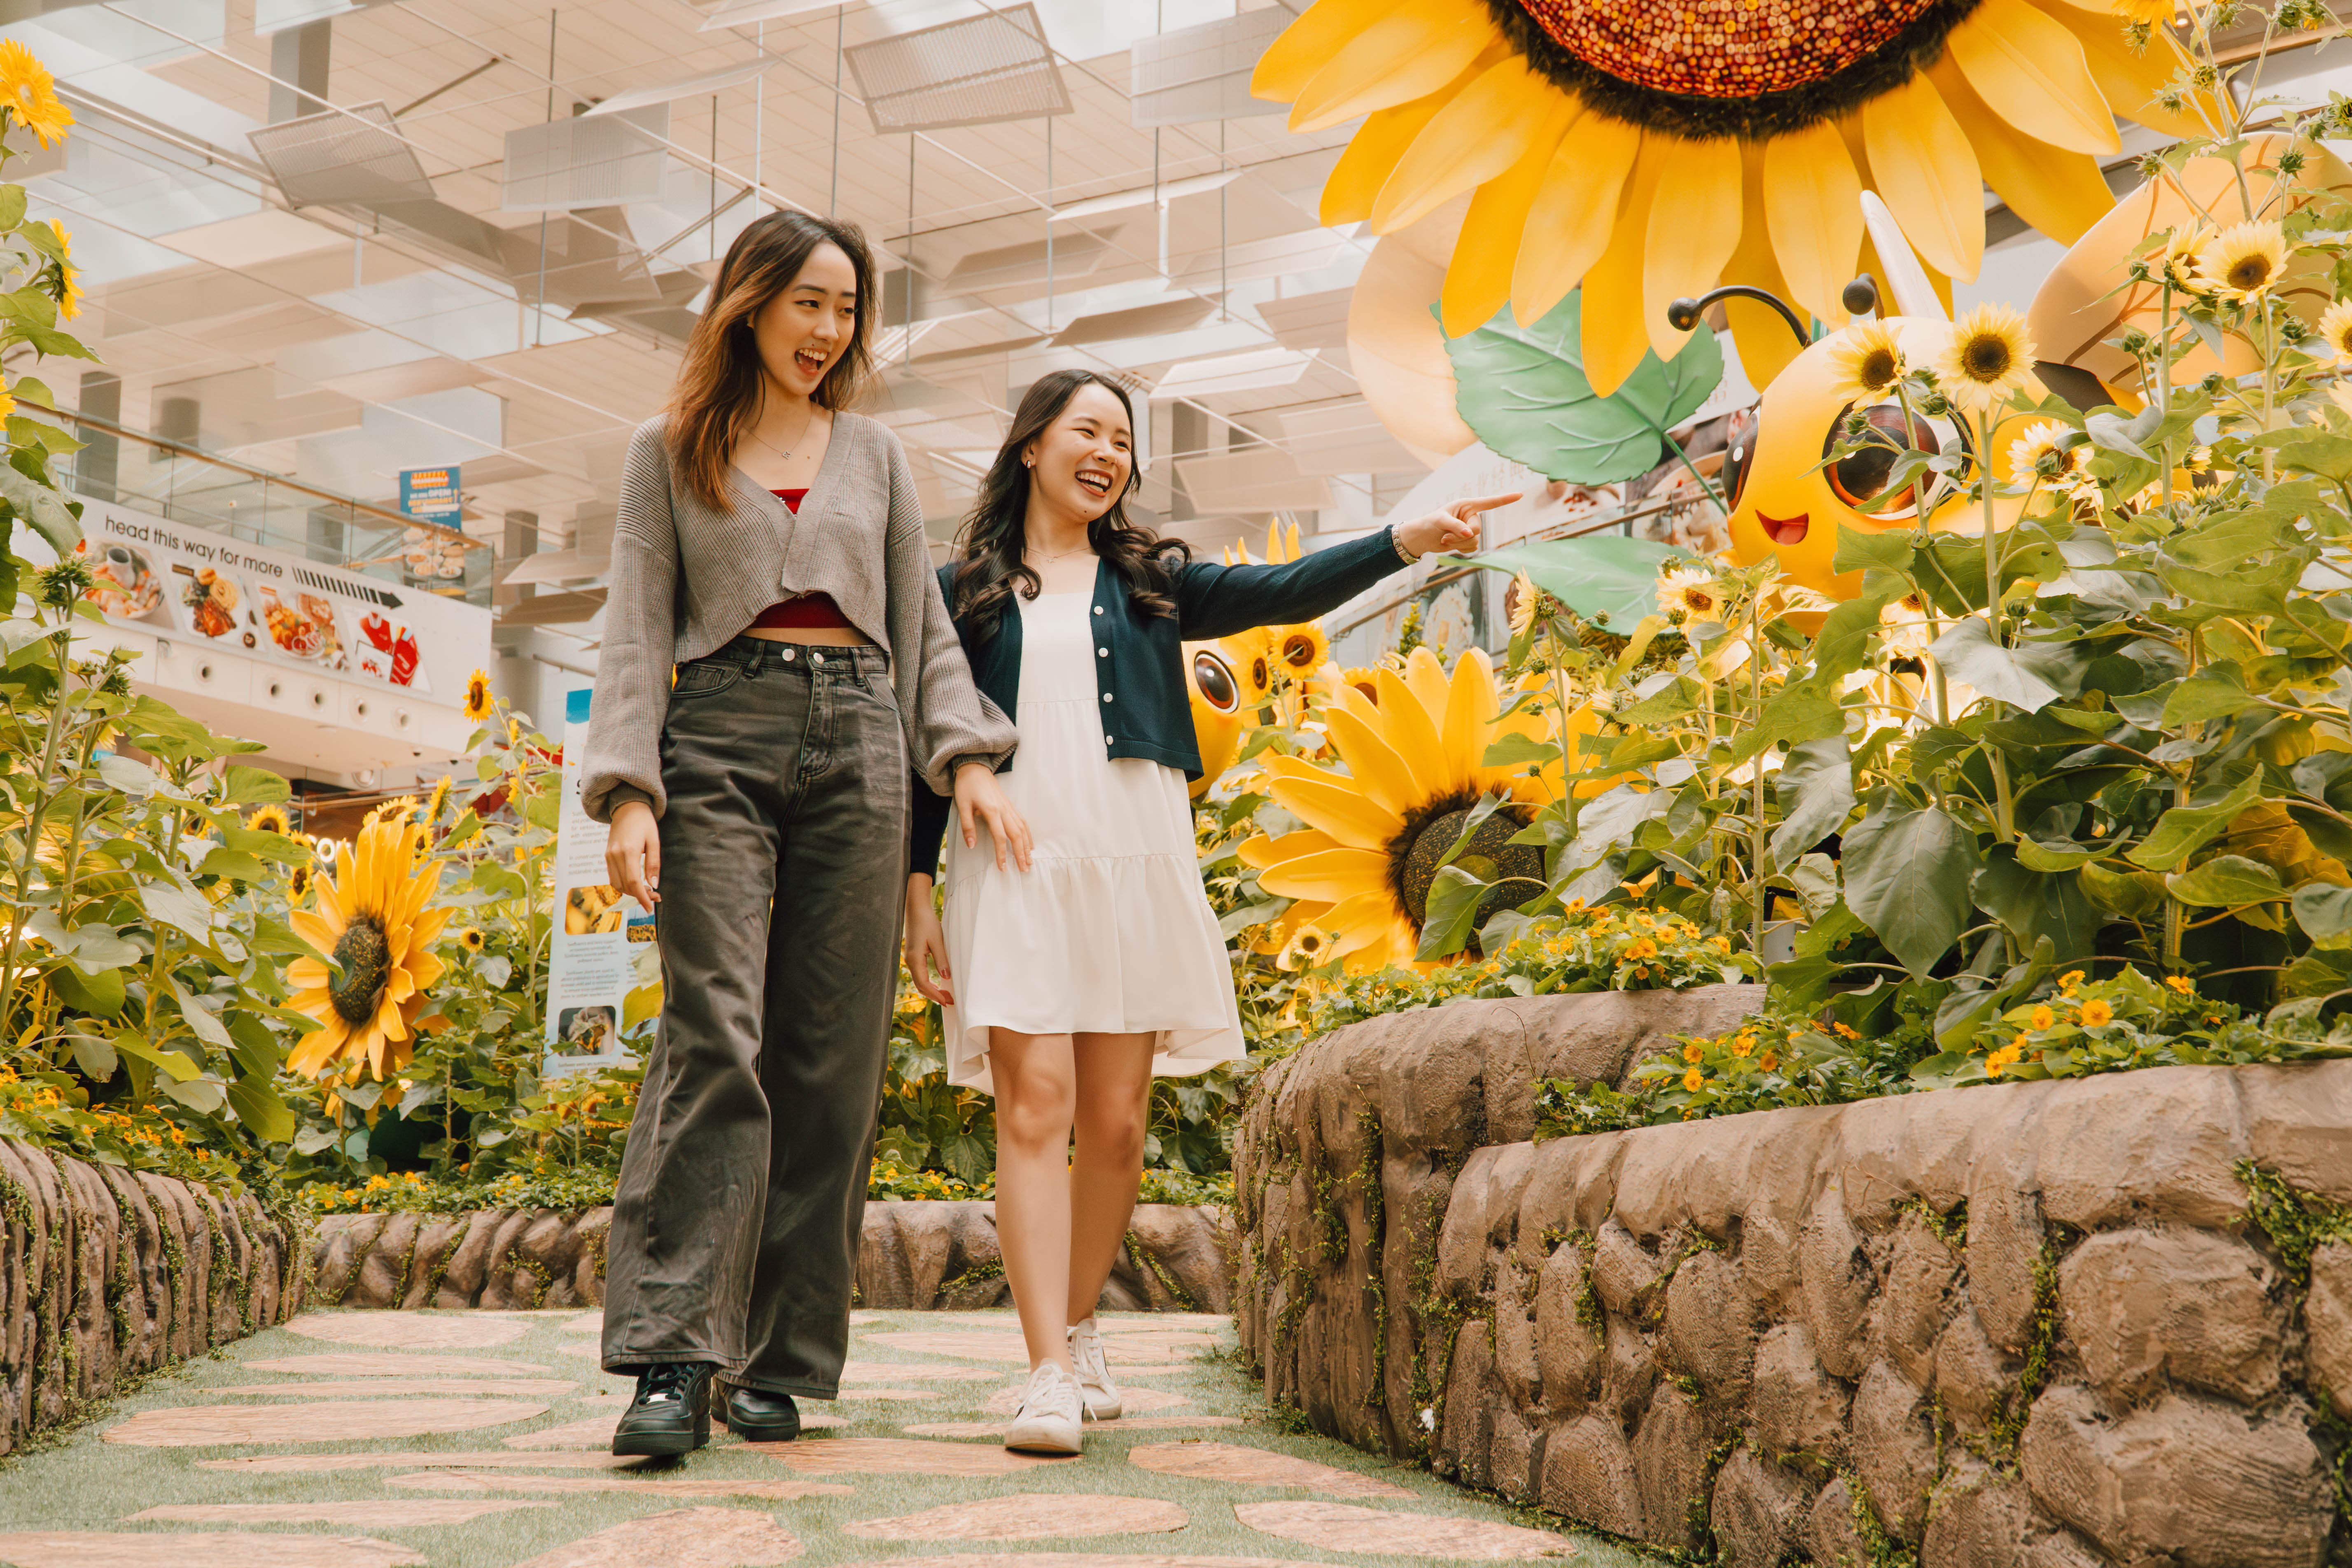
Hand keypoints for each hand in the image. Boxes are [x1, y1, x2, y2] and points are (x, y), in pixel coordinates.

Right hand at [605, 800, 659, 910]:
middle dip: (639, 896)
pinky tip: (636, 884)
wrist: (626, 807)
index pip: (633, 882)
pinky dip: (623, 884)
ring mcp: (608, 855)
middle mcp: (615, 855)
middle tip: (655, 898)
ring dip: (631, 891)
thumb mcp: (654, 841)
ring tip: (647, 891)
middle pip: (624, 885)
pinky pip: (613, 876)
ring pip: (617, 884)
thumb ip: (654, 863)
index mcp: (628, 850)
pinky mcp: (606, 855)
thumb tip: (654, 885)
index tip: (650, 908)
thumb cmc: (644, 822)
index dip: (642, 897)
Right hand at [904, 875, 953, 1005]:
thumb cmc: (927, 922)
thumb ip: (941, 959)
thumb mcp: (937, 940)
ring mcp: (910, 959)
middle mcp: (910, 961)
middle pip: (920, 986)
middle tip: (950, 1001)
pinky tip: (938, 984)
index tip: (947, 1001)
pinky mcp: (913, 956)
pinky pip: (920, 975)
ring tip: (946, 995)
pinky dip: (929, 983)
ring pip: (920, 981)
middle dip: (935, 996)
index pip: (924, 984)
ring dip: (932, 990)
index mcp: (915, 959)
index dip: (935, 995)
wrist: (916, 909)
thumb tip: (946, 976)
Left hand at [954, 761, 1032, 871]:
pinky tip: (1030, 844)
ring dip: (1027, 846)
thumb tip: (972, 846)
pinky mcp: (1010, 805)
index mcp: (992, 811)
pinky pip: (1023, 821)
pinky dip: (1028, 834)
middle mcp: (1004, 810)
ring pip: (1023, 829)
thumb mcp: (962, 806)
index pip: (1000, 837)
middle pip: (1016, 835)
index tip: (1003, 868)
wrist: (974, 768)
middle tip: (1024, 869)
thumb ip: (968, 827)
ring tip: (1030, 860)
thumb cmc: (966, 787)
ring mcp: (1009, 807)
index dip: (1002, 854)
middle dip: (1021, 854)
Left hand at [1396, 492, 1518, 558]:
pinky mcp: (1468, 541)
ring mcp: (1471, 530)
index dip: (1505, 499)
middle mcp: (1472, 516)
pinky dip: (1460, 549)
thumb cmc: (1431, 522)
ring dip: (1459, 544)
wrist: (1424, 537)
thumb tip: (1471, 535)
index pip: (1490, 502)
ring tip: (1445, 539)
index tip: (1520, 495)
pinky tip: (1450, 545)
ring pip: (1475, 541)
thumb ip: (1456, 526)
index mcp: (1468, 505)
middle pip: (1478, 530)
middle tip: (1446, 536)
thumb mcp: (1441, 521)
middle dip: (1462, 536)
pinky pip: (1472, 548)